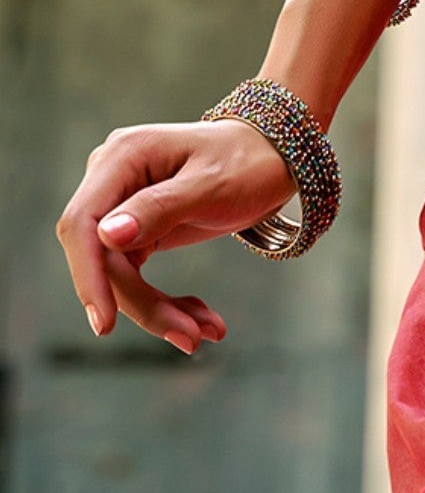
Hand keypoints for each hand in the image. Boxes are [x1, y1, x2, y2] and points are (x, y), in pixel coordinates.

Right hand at [56, 119, 290, 352]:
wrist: (274, 158)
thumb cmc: (249, 161)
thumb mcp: (212, 185)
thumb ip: (159, 207)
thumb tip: (106, 235)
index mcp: (124, 155)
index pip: (83, 222)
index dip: (88, 275)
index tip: (105, 324)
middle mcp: (113, 177)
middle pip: (101, 257)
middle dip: (140, 302)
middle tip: (188, 336)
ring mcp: (122, 204)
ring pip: (118, 275)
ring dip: (156, 309)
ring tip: (202, 331)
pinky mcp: (135, 229)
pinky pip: (134, 276)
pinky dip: (163, 301)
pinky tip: (197, 317)